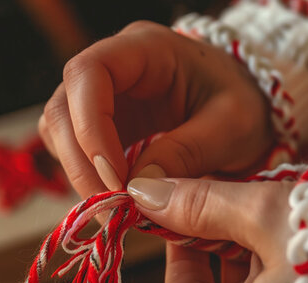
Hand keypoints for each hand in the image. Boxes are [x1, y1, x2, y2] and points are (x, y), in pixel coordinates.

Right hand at [39, 20, 270, 199]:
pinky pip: (76, 150)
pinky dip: (88, 178)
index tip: (114, 177)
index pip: (89, 73)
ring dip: (80, 174)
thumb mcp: (233, 126)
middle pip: (63, 107)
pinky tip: (117, 199)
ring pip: (60, 132)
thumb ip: (188, 152)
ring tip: (116, 210)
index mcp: (146, 48)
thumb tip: (137, 189)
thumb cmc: (245, 103)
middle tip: (110, 208)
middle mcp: (114, 66)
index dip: (90, 126)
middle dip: (80, 162)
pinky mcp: (103, 124)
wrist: (247, 106)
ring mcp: (104, 96)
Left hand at [126, 177, 305, 282]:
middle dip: (217, 245)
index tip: (184, 220)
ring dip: (251, 246)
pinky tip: (294, 223)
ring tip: (270, 208)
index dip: (176, 262)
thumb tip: (145, 194)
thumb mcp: (265, 214)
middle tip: (229, 202)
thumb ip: (202, 204)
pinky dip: (280, 255)